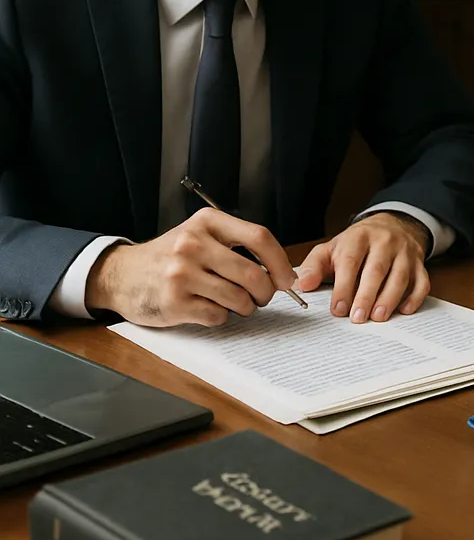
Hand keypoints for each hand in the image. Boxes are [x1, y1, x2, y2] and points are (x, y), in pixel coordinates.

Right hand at [85, 209, 297, 326]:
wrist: (122, 274)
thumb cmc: (171, 256)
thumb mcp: (200, 234)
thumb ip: (236, 245)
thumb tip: (280, 272)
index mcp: (207, 222)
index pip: (259, 237)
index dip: (280, 262)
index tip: (286, 279)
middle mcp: (193, 244)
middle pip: (252, 273)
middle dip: (265, 292)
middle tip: (262, 297)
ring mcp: (182, 274)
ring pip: (238, 298)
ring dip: (245, 307)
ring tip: (236, 303)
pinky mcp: (174, 302)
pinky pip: (217, 316)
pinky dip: (222, 317)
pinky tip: (210, 308)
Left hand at [292, 212, 430, 322]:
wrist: (392, 225)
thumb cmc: (357, 244)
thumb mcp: (333, 248)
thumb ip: (315, 266)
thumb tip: (302, 285)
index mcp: (359, 237)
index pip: (351, 261)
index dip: (344, 286)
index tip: (338, 308)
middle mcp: (384, 242)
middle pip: (376, 269)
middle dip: (366, 295)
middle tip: (357, 318)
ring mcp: (404, 253)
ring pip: (400, 276)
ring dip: (389, 298)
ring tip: (377, 317)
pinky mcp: (419, 264)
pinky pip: (422, 281)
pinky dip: (415, 297)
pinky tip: (404, 310)